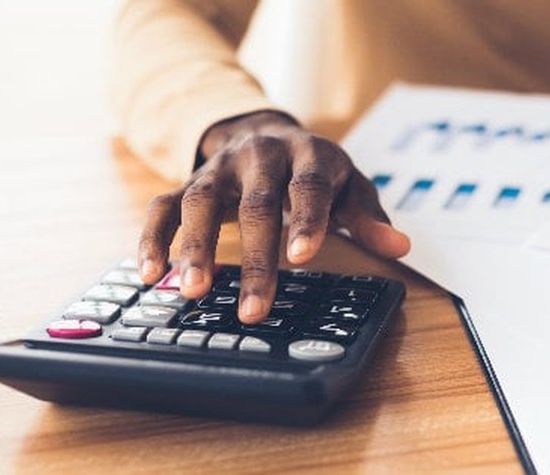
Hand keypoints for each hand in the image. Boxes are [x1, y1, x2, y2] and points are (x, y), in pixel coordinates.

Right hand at [136, 111, 410, 322]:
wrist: (266, 132)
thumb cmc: (315, 171)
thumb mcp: (350, 186)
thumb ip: (368, 217)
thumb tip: (399, 247)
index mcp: (308, 155)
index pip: (307, 186)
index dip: (306, 220)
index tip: (302, 256)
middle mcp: (261, 156)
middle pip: (256, 204)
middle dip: (256, 258)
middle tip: (253, 308)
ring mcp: (220, 168)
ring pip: (201, 201)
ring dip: (195, 246)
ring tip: (193, 291)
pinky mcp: (189, 181)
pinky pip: (163, 204)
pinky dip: (153, 236)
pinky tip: (150, 273)